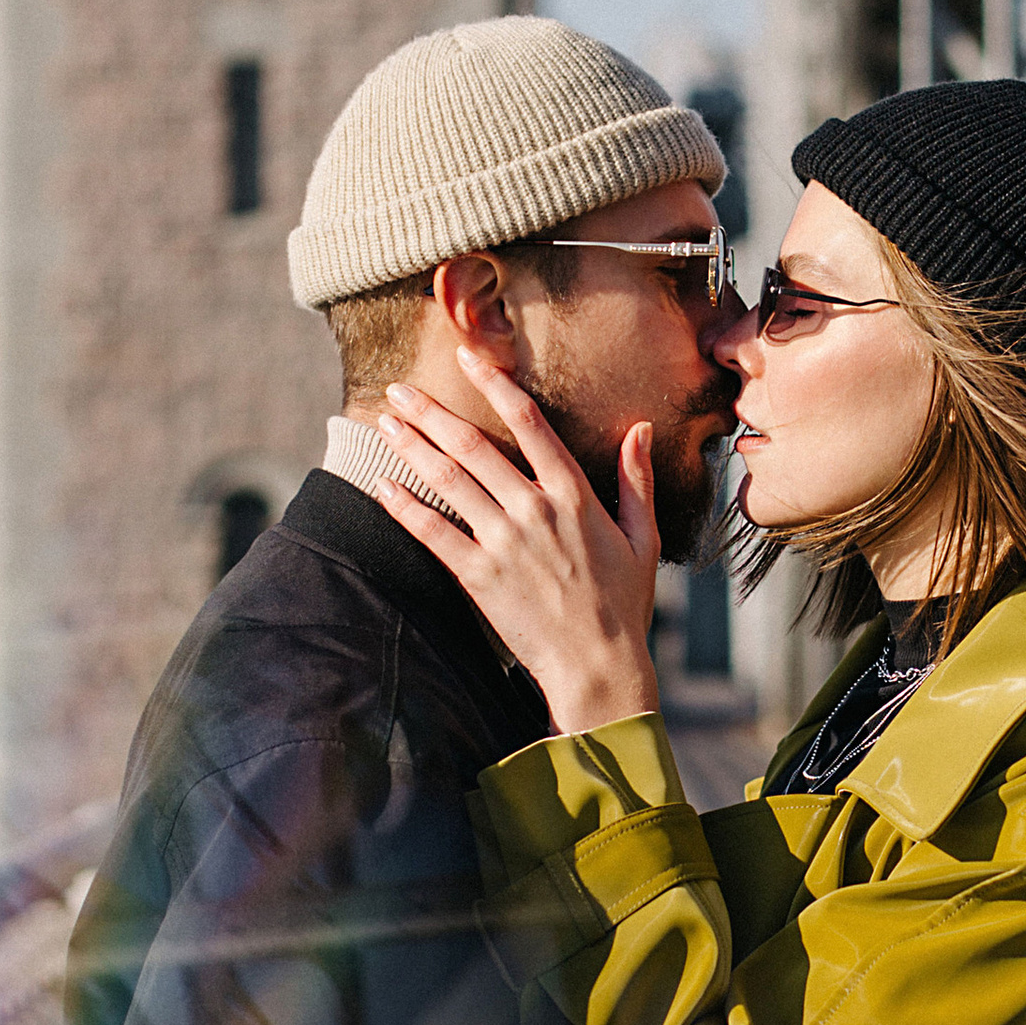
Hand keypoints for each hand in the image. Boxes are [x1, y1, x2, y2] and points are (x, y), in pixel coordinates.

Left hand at [372, 353, 661, 735]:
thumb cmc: (623, 604)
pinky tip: (383, 486)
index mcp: (574, 494)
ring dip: (412, 447)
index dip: (495, 384)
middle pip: (473, 446)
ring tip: (384, 423)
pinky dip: (406, 508)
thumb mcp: (642, 538)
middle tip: (399, 388)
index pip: (529, 422)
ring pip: (449, 481)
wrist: (599, 666)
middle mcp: (535, 510)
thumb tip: (639, 428)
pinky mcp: (480, 577)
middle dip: (431, 412)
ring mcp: (504, 543)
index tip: (469, 358)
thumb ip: (635, 480)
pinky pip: (434, 534)